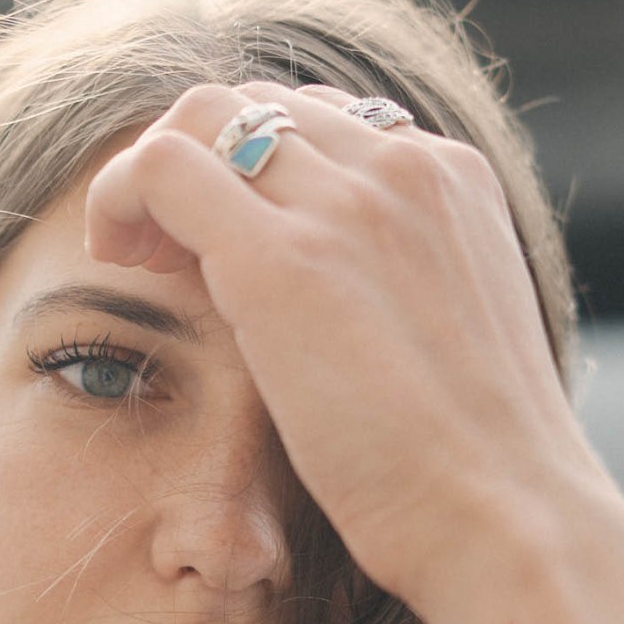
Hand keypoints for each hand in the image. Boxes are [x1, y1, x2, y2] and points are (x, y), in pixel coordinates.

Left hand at [83, 81, 597, 611]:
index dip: (260, 168)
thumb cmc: (483, 467)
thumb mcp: (459, 338)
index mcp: (453, 180)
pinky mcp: (279, 262)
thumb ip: (406, 285)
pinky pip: (161, 168)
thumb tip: (342, 304)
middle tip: (174, 250)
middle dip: (204, 161)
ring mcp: (342, 207)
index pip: (326, 120)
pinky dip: (120, 197)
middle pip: (258, 105)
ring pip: (202, 116)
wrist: (507, 518)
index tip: (233, 241)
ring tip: (145, 258)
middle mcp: (401, 169)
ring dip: (155, 176)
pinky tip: (116, 260)